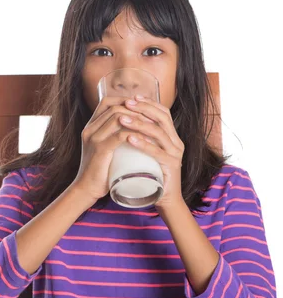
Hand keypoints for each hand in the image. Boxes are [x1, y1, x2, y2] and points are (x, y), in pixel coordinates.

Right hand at [70, 96, 156, 200]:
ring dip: (137, 119)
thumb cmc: (99, 171)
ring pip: (118, 117)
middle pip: (114, 107)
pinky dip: (135, 134)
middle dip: (135, 109)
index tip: (141, 108)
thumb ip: (112, 138)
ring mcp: (93, 138)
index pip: (106, 102)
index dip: (125, 101)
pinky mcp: (99, 150)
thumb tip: (133, 131)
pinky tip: (147, 138)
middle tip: (151, 118)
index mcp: (90, 127)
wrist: (86, 189)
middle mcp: (90, 129)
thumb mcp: (103, 149)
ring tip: (152, 126)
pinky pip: (120, 135)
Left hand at [120, 94, 184, 209]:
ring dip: (139, 123)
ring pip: (158, 132)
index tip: (132, 97)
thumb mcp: (148, 153)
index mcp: (172, 137)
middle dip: (143, 108)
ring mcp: (175, 154)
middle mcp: (177, 143)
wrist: (164, 200)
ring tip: (121, 119)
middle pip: (162, 118)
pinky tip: (130, 138)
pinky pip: (157, 152)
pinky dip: (143, 144)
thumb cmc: (151, 175)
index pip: (163, 113)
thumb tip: (123, 124)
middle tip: (126, 104)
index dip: (149, 103)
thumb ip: (142, 140)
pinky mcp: (171, 167)